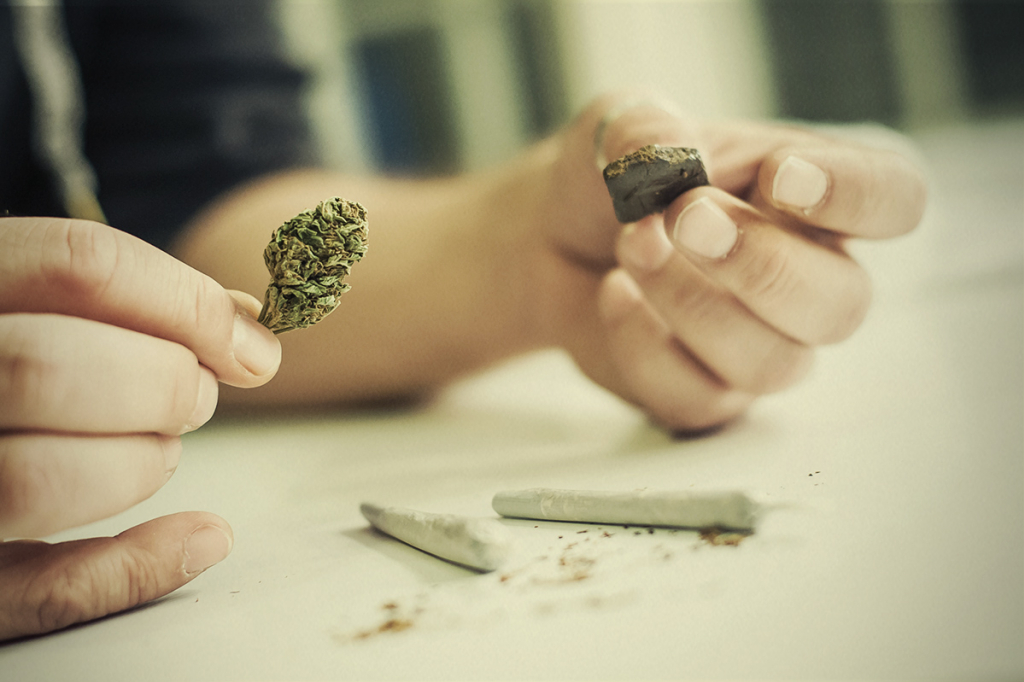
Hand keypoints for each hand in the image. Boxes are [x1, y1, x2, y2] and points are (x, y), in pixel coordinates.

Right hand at [0, 217, 280, 639]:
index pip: (79, 264)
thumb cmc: (2, 354)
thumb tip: (246, 326)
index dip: (187, 304)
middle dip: (160, 384)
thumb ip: (118, 304)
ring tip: (160, 450)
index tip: (248, 342)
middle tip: (194, 397)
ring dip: (139, 465)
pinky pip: (36, 593)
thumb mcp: (26, 299)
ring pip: (33, 480)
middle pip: (52, 368)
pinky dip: (134, 570)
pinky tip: (201, 537)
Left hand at [530, 93, 925, 430]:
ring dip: (692, 303)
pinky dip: (644, 348)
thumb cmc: (614, 176)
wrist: (554, 236)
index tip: (781, 176)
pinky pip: (697, 401)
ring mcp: (758, 344)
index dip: (857, 196)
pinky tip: (612, 294)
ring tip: (631, 244)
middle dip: (760, 264)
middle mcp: (804, 279)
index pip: (894, 201)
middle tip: (683, 216)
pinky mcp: (703, 393)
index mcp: (814, 197)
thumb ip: (643, 127)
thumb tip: (664, 150)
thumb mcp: (621, 127)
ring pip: (773, 363)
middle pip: (842, 306)